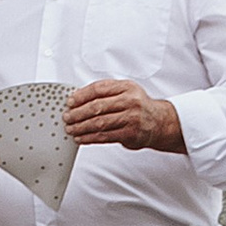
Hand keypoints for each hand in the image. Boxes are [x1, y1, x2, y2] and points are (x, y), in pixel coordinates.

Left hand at [65, 80, 184, 153]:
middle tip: (67, 117)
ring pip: (99, 123)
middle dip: (78, 113)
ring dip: (81, 127)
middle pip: (97, 106)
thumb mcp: (125, 91)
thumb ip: (105, 92)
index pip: (99, 89)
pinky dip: (90, 138)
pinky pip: (105, 136)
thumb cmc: (137, 106)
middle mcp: (130, 101)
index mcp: (126, 87)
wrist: (159, 122)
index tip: (70, 102)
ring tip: (71, 129)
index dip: (81, 95)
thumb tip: (77, 98)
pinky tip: (81, 138)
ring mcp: (131, 118)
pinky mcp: (130, 134)